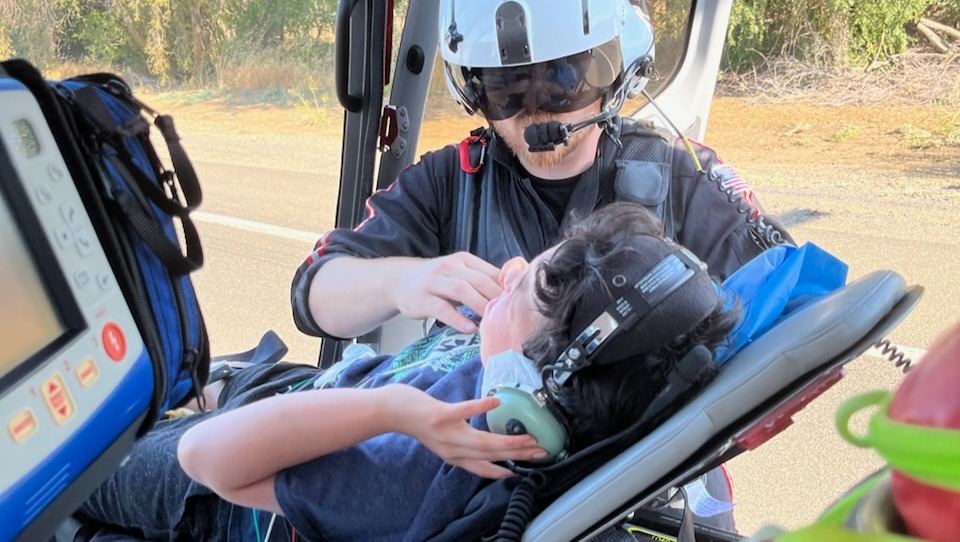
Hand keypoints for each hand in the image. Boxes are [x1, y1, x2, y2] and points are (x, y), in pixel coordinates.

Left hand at [385, 385, 547, 477]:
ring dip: (507, 441)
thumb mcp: (442, 439)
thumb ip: (463, 442)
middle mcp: (452, 449)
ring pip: (482, 441)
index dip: (506, 472)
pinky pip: (464, 412)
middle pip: (490, 455)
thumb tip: (483, 439)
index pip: (484, 470)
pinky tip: (495, 402)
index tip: (527, 470)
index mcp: (454, 455)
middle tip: (540, 451)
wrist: (390, 411)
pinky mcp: (440, 415)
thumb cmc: (418, 419)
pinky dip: (480, 408)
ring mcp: (446, 433)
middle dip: (518, 455)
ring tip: (528, 438)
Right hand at [391, 252, 501, 332]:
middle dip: (497, 298)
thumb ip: (481, 280)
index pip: (490, 272)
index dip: (506, 288)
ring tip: (493, 322)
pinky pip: (442, 309)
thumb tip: (512, 292)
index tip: (520, 303)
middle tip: (510, 315)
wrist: (400, 282)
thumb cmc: (437, 281)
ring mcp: (434, 282)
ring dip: (480, 306)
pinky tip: (470, 328)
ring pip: (462, 291)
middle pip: (479, 281)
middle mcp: (449, 267)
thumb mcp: (459, 274)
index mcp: (464, 260)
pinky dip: (458, 319)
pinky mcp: (422, 299)